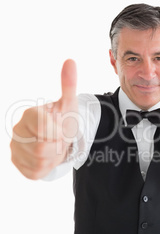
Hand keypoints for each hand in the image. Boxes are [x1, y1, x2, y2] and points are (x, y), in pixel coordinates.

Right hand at [10, 59, 77, 178]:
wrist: (58, 139)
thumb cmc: (62, 121)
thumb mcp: (69, 104)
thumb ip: (68, 84)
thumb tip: (70, 61)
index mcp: (28, 115)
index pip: (45, 130)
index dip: (58, 132)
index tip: (60, 127)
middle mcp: (17, 131)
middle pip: (42, 149)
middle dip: (57, 146)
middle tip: (58, 140)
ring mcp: (15, 149)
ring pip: (40, 162)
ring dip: (53, 157)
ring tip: (53, 147)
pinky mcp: (18, 164)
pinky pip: (36, 173)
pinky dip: (47, 167)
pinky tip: (47, 157)